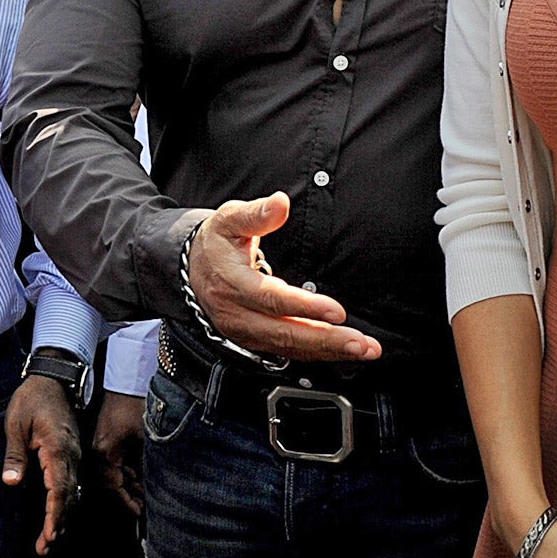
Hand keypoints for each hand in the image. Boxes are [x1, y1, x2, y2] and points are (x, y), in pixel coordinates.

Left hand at [4, 372, 81, 553]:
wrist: (53, 380)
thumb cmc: (31, 400)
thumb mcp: (16, 425)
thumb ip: (15, 455)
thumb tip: (12, 483)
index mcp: (58, 448)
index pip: (59, 489)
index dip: (55, 514)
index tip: (49, 535)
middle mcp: (71, 455)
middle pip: (69, 497)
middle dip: (58, 525)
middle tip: (43, 549)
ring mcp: (74, 455)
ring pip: (72, 493)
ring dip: (61, 518)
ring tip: (47, 542)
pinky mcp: (71, 455)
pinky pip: (70, 484)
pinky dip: (64, 504)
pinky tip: (56, 519)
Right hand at [94, 392, 145, 514]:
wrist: (127, 379)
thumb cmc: (135, 404)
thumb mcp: (146, 437)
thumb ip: (145, 465)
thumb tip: (151, 488)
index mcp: (104, 453)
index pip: (113, 487)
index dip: (128, 502)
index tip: (140, 512)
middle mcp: (97, 452)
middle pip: (111, 484)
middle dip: (128, 496)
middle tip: (143, 505)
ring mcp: (99, 446)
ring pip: (112, 475)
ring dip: (127, 486)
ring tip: (143, 494)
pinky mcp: (104, 441)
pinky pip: (113, 464)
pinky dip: (125, 473)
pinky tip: (138, 477)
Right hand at [188, 195, 380, 362]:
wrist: (192, 269)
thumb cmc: (216, 242)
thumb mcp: (229, 219)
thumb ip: (256, 213)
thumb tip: (280, 203)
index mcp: (232, 284)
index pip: (272, 299)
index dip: (305, 307)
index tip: (337, 311)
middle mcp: (237, 315)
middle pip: (285, 332)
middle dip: (326, 339)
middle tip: (361, 344)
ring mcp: (245, 333)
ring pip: (289, 347)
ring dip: (329, 351)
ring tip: (364, 350)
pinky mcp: (254, 342)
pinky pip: (288, 352)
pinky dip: (318, 354)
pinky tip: (342, 351)